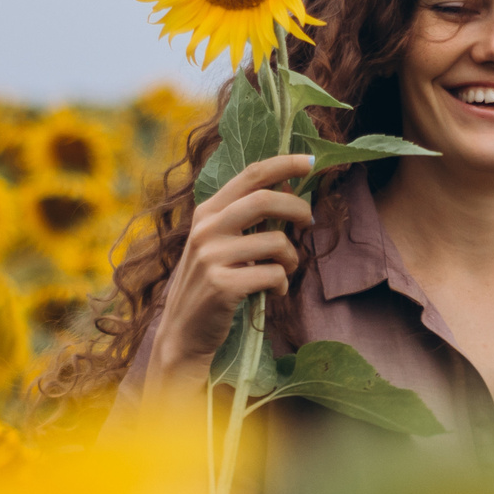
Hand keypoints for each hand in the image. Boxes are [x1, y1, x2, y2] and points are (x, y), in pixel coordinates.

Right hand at [142, 154, 313, 396]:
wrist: (183, 332)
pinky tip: (272, 292)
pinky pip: (274, 275)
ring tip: (282, 271)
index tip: (310, 161)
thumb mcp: (218, 243)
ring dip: (291, 259)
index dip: (283, 164)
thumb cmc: (211, 283)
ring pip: (276, 242)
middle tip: (309, 220)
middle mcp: (206, 229)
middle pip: (265, 200)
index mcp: (207, 212)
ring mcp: (211, 257)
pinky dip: (281, 285)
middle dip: (297, 208)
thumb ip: (245, 217)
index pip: (250, 175)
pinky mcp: (222, 285)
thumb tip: (290, 190)